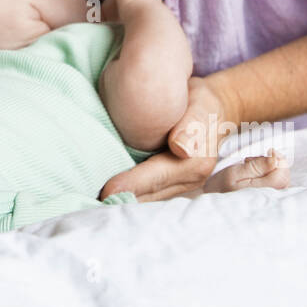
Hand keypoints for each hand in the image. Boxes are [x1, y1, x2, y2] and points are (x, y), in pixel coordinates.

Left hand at [99, 74, 243, 201]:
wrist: (216, 109)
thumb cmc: (204, 105)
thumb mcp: (201, 106)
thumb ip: (192, 126)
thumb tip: (180, 148)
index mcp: (195, 164)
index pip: (157, 177)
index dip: (131, 184)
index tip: (106, 191)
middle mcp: (190, 181)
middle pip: (151, 194)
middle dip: (122, 198)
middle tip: (90, 201)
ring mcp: (183, 186)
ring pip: (149, 198)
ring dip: (125, 199)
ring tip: (95, 201)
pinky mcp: (174, 185)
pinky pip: (151, 193)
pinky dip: (132, 194)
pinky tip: (111, 193)